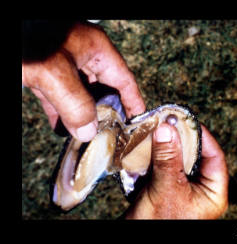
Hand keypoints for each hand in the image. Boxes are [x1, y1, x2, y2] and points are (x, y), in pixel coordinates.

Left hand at [22, 22, 144, 141]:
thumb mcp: (53, 72)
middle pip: (104, 90)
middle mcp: (83, 56)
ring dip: (83, 117)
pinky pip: (60, 96)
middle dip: (107, 115)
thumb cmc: (26, 41)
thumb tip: (89, 131)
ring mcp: (64, 64)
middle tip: (110, 139)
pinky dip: (62, 113)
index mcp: (95, 49)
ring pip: (81, 96)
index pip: (124, 80)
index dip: (133, 102)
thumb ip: (75, 103)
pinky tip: (62, 130)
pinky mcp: (46, 72)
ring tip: (87, 139)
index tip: (138, 123)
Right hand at [124, 123, 228, 218]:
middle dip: (180, 139)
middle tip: (168, 123)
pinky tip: (147, 148)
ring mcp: (181, 188)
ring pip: (177, 160)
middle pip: (194, 156)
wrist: (135, 238)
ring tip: (156, 131)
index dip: (202, 136)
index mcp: (211, 192)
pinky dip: (155, 157)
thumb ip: (168, 160)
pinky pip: (163, 166)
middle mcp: (199, 189)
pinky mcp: (165, 188)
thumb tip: (167, 129)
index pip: (214, 157)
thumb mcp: (167, 190)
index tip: (186, 121)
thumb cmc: (160, 224)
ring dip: (165, 147)